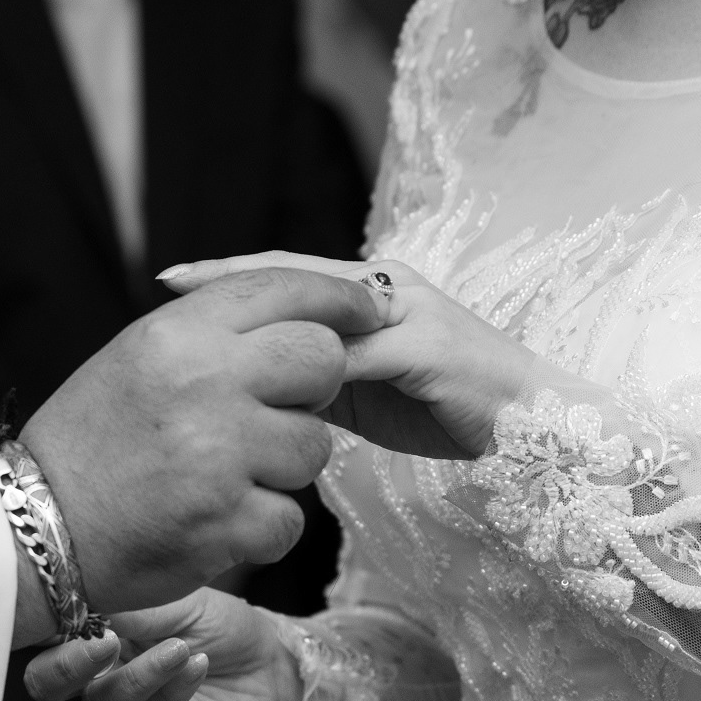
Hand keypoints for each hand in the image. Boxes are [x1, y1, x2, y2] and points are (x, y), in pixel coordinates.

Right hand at [21, 267, 384, 615]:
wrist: (32, 529)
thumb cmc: (90, 442)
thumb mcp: (137, 356)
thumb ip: (210, 330)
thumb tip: (302, 313)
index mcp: (178, 332)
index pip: (283, 288)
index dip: (339, 299)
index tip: (370, 309)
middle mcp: (204, 381)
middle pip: (322, 359)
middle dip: (316, 388)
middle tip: (281, 411)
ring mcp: (220, 453)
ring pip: (313, 446)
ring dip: (284, 467)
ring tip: (226, 477)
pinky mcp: (228, 521)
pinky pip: (291, 519)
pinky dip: (262, 528)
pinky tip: (215, 524)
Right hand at [24, 588, 303, 700]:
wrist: (269, 666)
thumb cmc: (217, 626)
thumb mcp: (181, 599)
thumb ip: (136, 603)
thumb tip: (93, 592)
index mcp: (92, 635)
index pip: (46, 634)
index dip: (43, 622)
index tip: (68, 600)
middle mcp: (97, 677)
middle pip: (48, 683)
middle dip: (65, 665)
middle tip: (104, 641)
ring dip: (139, 674)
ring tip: (179, 647)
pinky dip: (170, 690)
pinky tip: (195, 664)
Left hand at [161, 253, 536, 458]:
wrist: (530, 426)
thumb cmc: (445, 408)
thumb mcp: (366, 391)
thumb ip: (318, 377)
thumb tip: (254, 386)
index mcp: (371, 292)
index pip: (288, 274)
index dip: (229, 274)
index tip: (171, 280)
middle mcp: (387, 288)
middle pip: (294, 275)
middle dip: (229, 278)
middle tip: (170, 282)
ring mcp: (410, 312)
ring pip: (320, 307)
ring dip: (262, 315)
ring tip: (205, 320)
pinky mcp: (427, 347)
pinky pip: (358, 355)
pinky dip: (311, 367)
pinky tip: (268, 379)